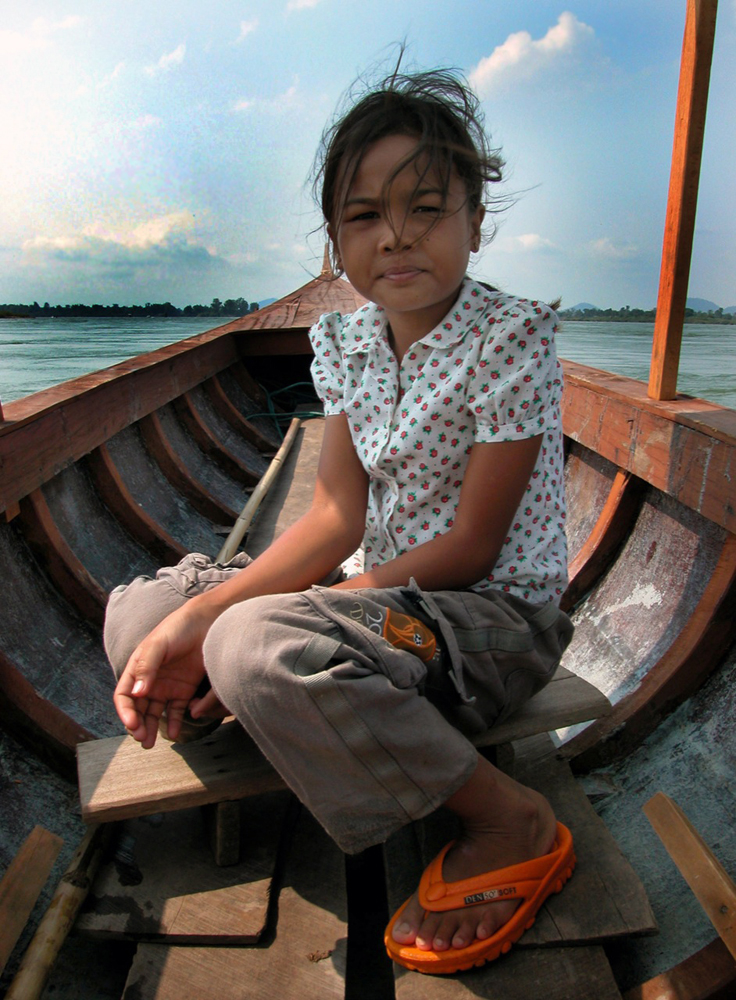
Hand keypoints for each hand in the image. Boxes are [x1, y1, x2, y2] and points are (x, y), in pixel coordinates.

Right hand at [113, 599, 220, 747]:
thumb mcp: (159, 644)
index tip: (132, 724)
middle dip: (137, 725)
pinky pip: (176, 711)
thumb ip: (147, 666)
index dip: (125, 712)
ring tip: (151, 743)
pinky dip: (173, 723)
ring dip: (151, 728)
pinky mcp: (184, 690)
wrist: (207, 622)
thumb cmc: (178, 629)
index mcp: (137, 669)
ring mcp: (167, 686)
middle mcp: (149, 680)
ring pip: (154, 713)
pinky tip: (174, 733)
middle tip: (142, 739)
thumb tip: (138, 693)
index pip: (124, 696)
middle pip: (138, 709)